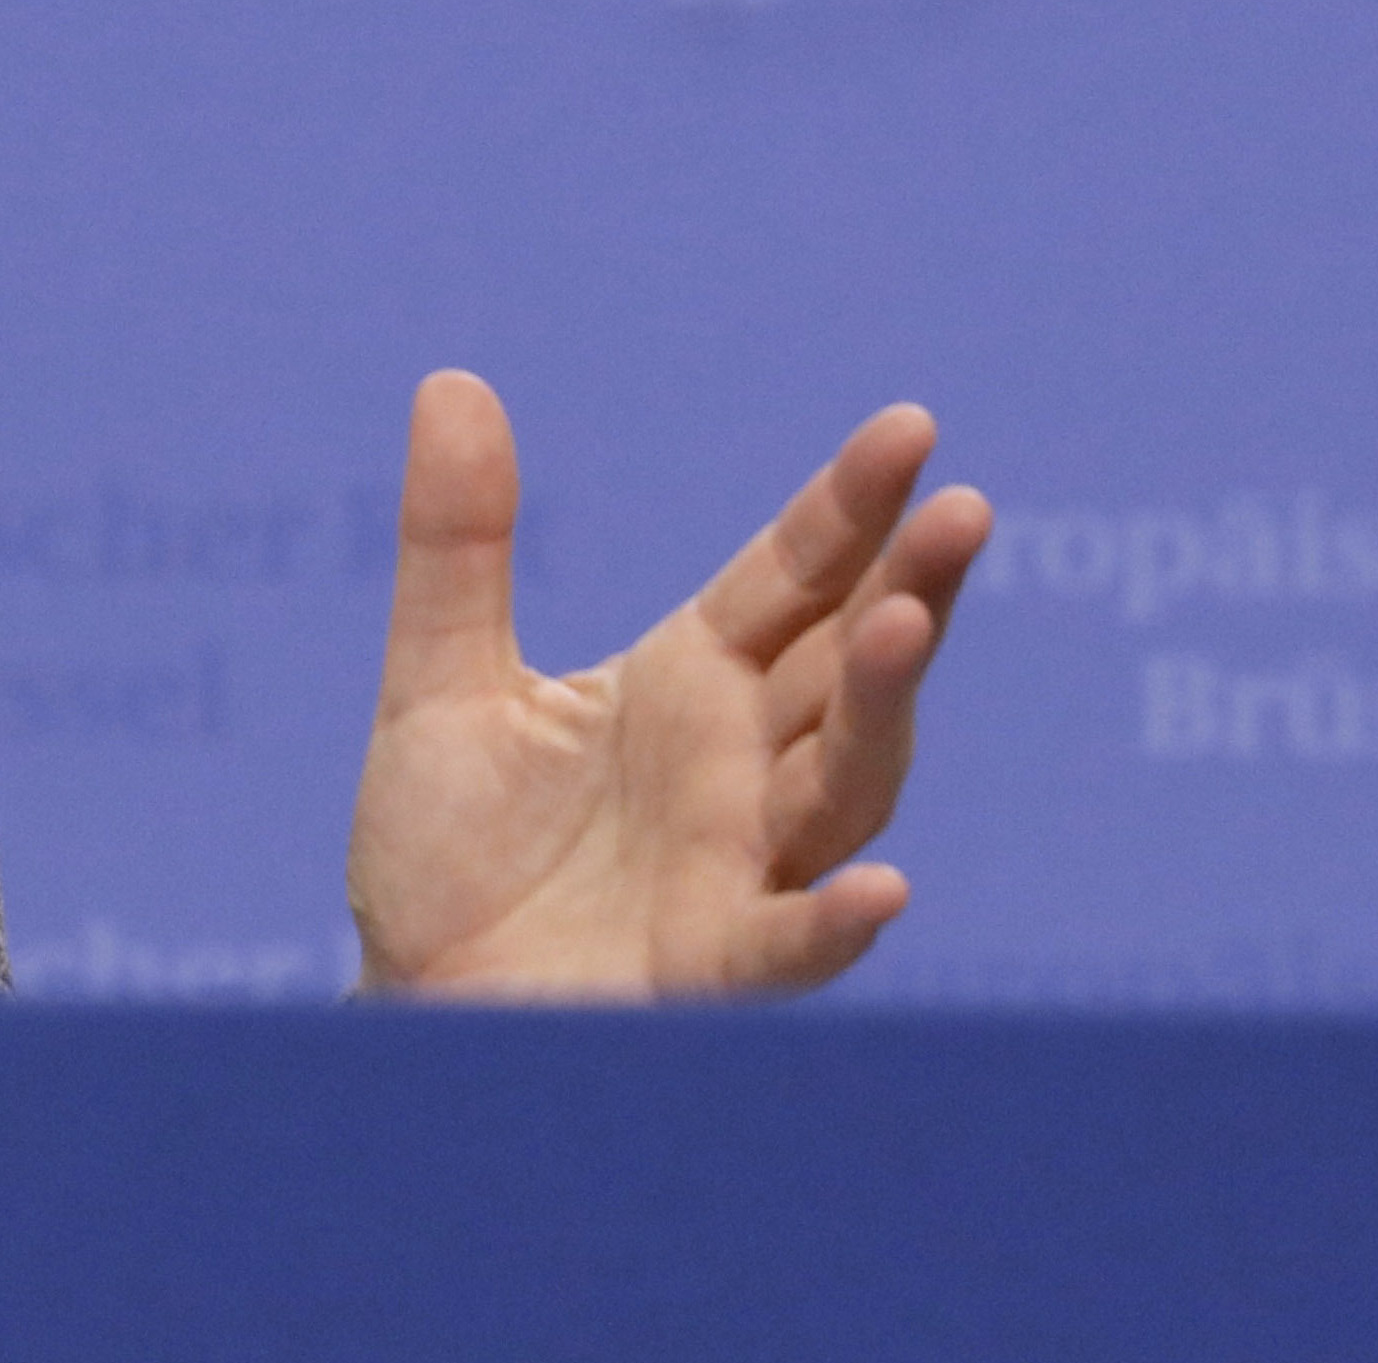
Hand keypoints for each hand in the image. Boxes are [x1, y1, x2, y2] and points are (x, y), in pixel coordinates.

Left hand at [343, 369, 983, 998]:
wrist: (415, 996)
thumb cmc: (451, 847)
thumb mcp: (441, 678)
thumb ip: (456, 544)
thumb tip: (451, 381)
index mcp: (687, 683)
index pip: (789, 580)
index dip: (848, 510)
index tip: (911, 430)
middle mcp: (736, 769)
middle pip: (844, 670)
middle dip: (906, 593)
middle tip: (962, 511)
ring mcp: (736, 868)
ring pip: (839, 785)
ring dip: (878, 712)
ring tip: (904, 626)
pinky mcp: (706, 966)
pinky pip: (786, 942)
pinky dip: (833, 918)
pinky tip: (880, 889)